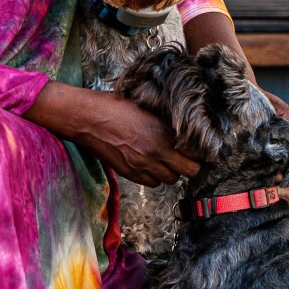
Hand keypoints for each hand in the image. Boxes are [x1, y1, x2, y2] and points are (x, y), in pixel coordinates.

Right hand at [24, 83, 199, 185]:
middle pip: (190, 171)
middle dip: (191, 164)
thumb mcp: (147, 106)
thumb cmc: (115, 106)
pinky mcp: (130, 173)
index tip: (198, 147)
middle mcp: (157, 151)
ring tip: (166, 158)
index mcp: (164, 132)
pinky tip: (151, 164)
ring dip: (172, 170)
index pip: (196, 152)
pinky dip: (155, 176)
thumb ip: (167, 120)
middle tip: (187, 156)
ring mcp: (143, 165)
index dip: (200, 150)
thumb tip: (186, 126)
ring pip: (171, 179)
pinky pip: (153, 183)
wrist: (87, 118)